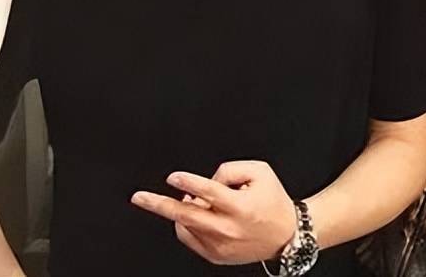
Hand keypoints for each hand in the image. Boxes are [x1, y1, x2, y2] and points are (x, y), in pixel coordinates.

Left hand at [131, 161, 296, 264]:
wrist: (286, 234)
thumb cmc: (272, 201)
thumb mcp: (260, 171)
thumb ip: (230, 170)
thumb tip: (205, 182)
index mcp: (240, 207)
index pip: (209, 192)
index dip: (188, 182)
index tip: (172, 178)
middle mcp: (228, 228)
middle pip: (186, 215)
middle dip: (159, 204)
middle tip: (138, 197)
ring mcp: (220, 245)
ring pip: (185, 226)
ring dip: (180, 210)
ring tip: (192, 200)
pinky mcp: (216, 255)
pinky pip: (190, 238)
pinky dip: (187, 224)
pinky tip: (197, 214)